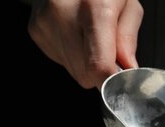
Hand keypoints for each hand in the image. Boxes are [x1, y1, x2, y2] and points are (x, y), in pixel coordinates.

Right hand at [27, 0, 143, 87]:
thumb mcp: (128, 4)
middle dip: (100, 71)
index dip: (112, 81)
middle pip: (84, 74)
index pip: (98, 66)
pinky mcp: (36, 29)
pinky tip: (76, 32)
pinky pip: (60, 60)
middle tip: (108, 50)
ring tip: (89, 34)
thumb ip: (128, 38)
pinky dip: (72, 54)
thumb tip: (126, 69)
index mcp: (94, 8)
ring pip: (72, 71)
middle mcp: (64, 14)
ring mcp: (45, 22)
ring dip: (85, 62)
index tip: (121, 81)